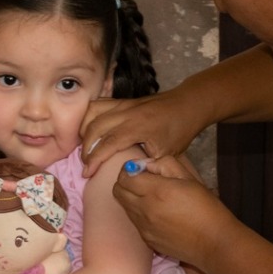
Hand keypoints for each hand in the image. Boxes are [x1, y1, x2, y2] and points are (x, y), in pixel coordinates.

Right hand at [81, 91, 205, 177]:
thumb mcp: (166, 153)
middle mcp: (126, 112)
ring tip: (86, 147)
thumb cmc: (179, 130)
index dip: (95, 159)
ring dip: (84, 130)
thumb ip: (145, 163)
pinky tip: (90, 130)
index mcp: (138, 126)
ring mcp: (123, 104)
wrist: (188, 105)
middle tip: (87, 165)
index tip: (87, 173)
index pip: (108, 143)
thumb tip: (126, 171)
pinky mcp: (122, 100)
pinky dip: (89, 116)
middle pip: (95, 128)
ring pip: (92, 113)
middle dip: (86, 149)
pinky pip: (98, 104)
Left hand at [111, 156, 237, 273]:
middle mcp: (145, 210)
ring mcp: (144, 227)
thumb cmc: (206, 207)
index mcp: (156, 191)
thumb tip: (146, 165)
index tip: (140, 168)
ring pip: (124, 206)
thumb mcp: (189, 178)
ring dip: (131, 198)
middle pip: (117, 191)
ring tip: (152, 197)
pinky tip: (159, 214)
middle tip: (141, 180)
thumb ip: (165, 165)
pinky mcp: (147, 239)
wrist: (214, 242)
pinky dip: (140, 214)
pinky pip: (135, 222)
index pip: (125, 176)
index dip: (129, 169)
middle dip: (125, 182)